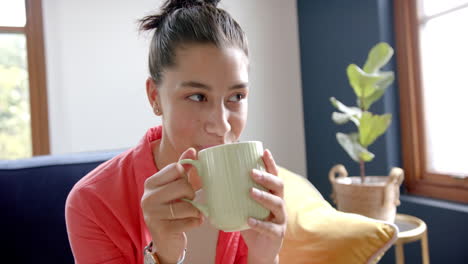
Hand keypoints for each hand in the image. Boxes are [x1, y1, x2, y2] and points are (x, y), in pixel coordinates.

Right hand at [140, 148, 202, 263]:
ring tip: (192, 213)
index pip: (176, 168)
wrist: (166, 241)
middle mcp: (148, 197)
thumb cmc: (172, 208)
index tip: (182, 186)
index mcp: (151, 182)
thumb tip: (192, 150)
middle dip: (191, 194)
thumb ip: (183, 168)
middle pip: (183, 186)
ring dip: (195, 210)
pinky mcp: (162, 230)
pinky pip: (190, 221)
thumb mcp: (175, 186)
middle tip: (188, 201)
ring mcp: (153, 214)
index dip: (185, 177)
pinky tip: (193, 222)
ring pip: (187, 205)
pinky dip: (196, 222)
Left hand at [241, 149, 285, 263]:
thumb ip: (231, 195)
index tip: (264, 151)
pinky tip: (248, 220)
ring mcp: (280, 218)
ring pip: (277, 204)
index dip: (270, 163)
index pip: (274, 175)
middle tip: (252, 172)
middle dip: (267, 177)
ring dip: (263, 197)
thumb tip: (206, 180)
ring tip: (250, 192)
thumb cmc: (250, 223)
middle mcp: (279, 204)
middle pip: (279, 186)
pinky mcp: (277, 234)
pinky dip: (259, 223)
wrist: (260, 249)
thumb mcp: (242, 207)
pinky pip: (270, 227)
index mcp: (272, 194)